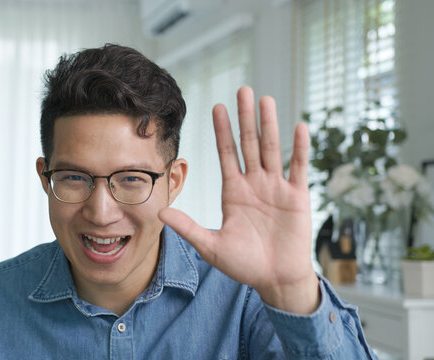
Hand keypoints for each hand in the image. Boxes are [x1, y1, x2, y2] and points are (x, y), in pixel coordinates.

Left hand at [159, 86, 318, 313]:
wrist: (275, 280)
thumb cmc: (244, 265)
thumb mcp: (211, 246)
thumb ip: (189, 227)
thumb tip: (161, 211)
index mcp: (233, 191)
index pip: (226, 153)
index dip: (222, 130)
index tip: (217, 106)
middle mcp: (254, 184)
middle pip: (249, 143)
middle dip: (245, 117)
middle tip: (242, 89)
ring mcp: (276, 188)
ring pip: (272, 149)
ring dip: (269, 124)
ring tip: (265, 99)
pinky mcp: (297, 197)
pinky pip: (299, 167)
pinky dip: (300, 148)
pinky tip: (299, 126)